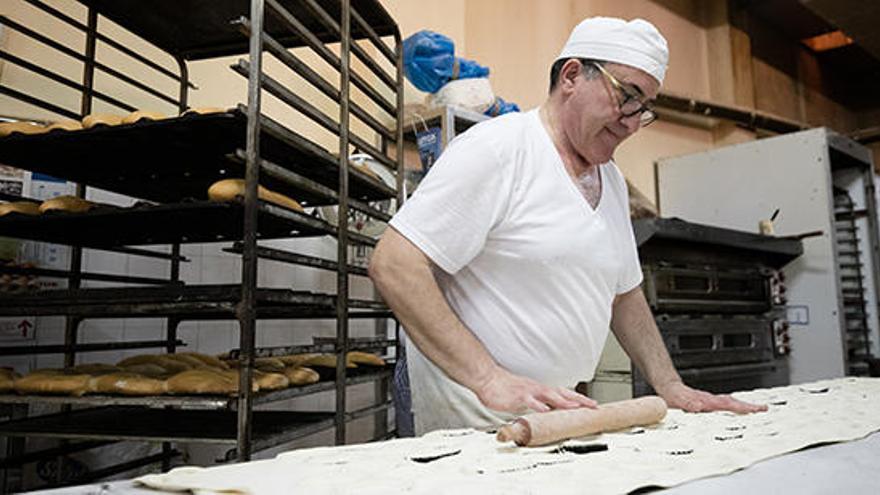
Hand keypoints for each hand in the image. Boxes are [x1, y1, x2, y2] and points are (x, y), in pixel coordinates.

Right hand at [474, 367, 596, 413]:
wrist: (488, 378)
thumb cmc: (504, 387)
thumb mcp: (525, 395)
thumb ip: (537, 401)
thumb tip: (546, 409)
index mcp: (539, 389)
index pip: (563, 393)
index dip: (577, 398)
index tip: (591, 404)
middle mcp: (537, 388)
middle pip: (562, 393)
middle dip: (578, 399)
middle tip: (593, 405)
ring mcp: (528, 392)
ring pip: (549, 395)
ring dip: (563, 401)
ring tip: (575, 406)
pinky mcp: (518, 396)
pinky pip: (530, 401)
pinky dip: (538, 405)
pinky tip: (545, 410)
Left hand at [655, 380, 766, 413]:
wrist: (669, 388)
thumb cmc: (673, 395)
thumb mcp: (679, 401)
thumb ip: (688, 403)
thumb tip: (698, 406)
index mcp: (707, 401)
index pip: (727, 404)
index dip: (741, 407)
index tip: (754, 410)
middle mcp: (711, 400)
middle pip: (733, 402)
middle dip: (749, 406)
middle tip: (764, 409)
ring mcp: (711, 401)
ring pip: (730, 402)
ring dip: (744, 406)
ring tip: (758, 410)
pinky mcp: (709, 403)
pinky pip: (725, 404)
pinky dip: (735, 407)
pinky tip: (739, 410)